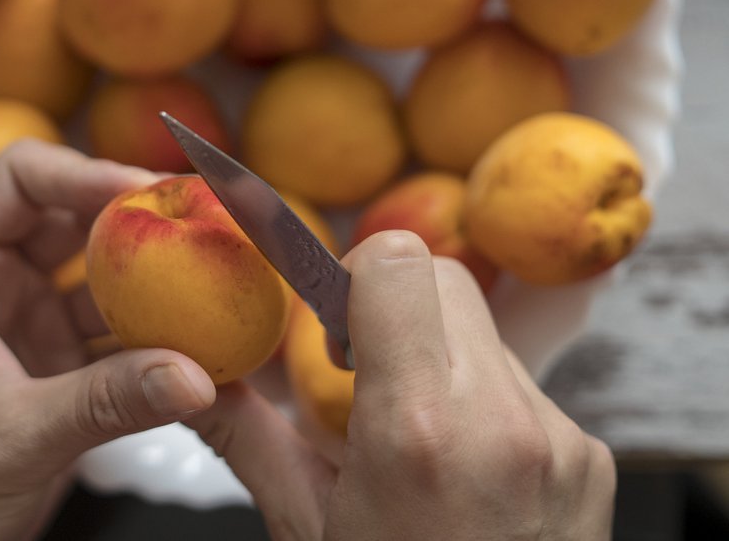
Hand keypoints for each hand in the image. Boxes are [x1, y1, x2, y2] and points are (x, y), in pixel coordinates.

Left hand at [0, 141, 215, 540]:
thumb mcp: (11, 437)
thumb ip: (104, 403)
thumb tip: (194, 374)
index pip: (18, 181)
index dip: (81, 172)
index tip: (146, 194)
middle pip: (73, 217)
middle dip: (135, 219)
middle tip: (200, 223)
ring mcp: (35, 320)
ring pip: (105, 275)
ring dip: (155, 280)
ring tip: (212, 277)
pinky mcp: (67, 362)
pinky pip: (123, 331)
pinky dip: (160, 335)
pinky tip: (201, 341)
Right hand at [188, 231, 615, 539]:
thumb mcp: (307, 529)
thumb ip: (247, 437)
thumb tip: (189, 383)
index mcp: (417, 432)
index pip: (396, 264)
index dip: (354, 275)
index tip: (334, 329)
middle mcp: (502, 421)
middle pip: (445, 280)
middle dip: (394, 307)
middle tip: (364, 375)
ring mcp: (557, 437)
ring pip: (484, 333)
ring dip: (439, 359)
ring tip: (415, 437)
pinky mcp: (589, 457)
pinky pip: (524, 387)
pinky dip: (482, 404)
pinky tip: (463, 471)